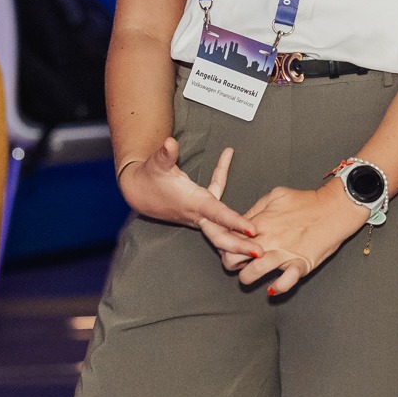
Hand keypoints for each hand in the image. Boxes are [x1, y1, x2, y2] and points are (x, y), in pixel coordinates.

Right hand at [118, 137, 258, 239]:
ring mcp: (200, 212)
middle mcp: (198, 211)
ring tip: (260, 239)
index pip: (217, 214)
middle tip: (262, 253)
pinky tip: (227, 154)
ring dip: (240, 231)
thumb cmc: (148, 177)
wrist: (135, 188)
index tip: (252, 231)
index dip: (234, 222)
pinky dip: (223, 176)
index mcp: (192, 203)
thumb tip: (170, 143)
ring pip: (222, 225)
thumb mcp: (156, 165)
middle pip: (221, 234)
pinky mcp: (200, 205)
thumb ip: (165, 155)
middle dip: (240, 246)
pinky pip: (217, 198)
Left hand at [231, 180, 368, 295]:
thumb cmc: (308, 201)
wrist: (336, 208)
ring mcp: (283, 254)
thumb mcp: (277, 195)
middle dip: (231, 262)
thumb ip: (256, 208)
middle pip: (232, 259)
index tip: (233, 246)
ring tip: (253, 272)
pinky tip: (274, 286)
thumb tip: (243, 221)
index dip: (226, 244)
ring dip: (247, 277)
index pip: (229, 238)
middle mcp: (268, 240)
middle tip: (240, 261)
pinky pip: (284, 283)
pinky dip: (277, 287)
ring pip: (250, 274)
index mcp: (261, 222)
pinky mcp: (300, 264)